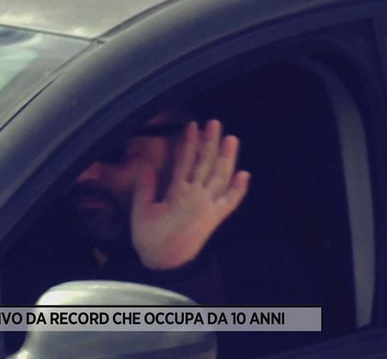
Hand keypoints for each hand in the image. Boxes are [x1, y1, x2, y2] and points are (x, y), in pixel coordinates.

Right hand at [131, 120, 249, 269]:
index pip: (184, 160)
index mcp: (177, 193)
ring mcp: (209, 207)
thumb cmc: (150, 238)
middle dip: (210, 142)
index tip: (192, 125)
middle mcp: (197, 196)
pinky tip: (245, 175)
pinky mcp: (215, 218)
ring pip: (221, 177)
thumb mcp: (141, 211)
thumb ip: (145, 188)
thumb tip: (147, 167)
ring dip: (227, 157)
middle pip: (206, 163)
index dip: (189, 142)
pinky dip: (239, 189)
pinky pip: (231, 202)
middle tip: (215, 122)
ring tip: (231, 138)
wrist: (167, 264)